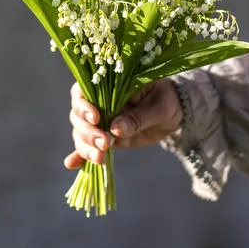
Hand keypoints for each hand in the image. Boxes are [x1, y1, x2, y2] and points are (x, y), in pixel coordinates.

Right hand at [65, 79, 183, 168]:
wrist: (175, 113)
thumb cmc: (168, 100)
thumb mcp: (159, 106)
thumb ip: (138, 117)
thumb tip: (115, 130)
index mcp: (108, 83)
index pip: (84, 91)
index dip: (83, 105)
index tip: (96, 119)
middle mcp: (99, 101)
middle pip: (78, 115)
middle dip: (88, 132)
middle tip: (104, 143)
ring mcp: (101, 120)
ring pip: (81, 133)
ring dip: (85, 146)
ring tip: (99, 158)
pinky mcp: (106, 137)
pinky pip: (89, 146)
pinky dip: (80, 155)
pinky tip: (73, 164)